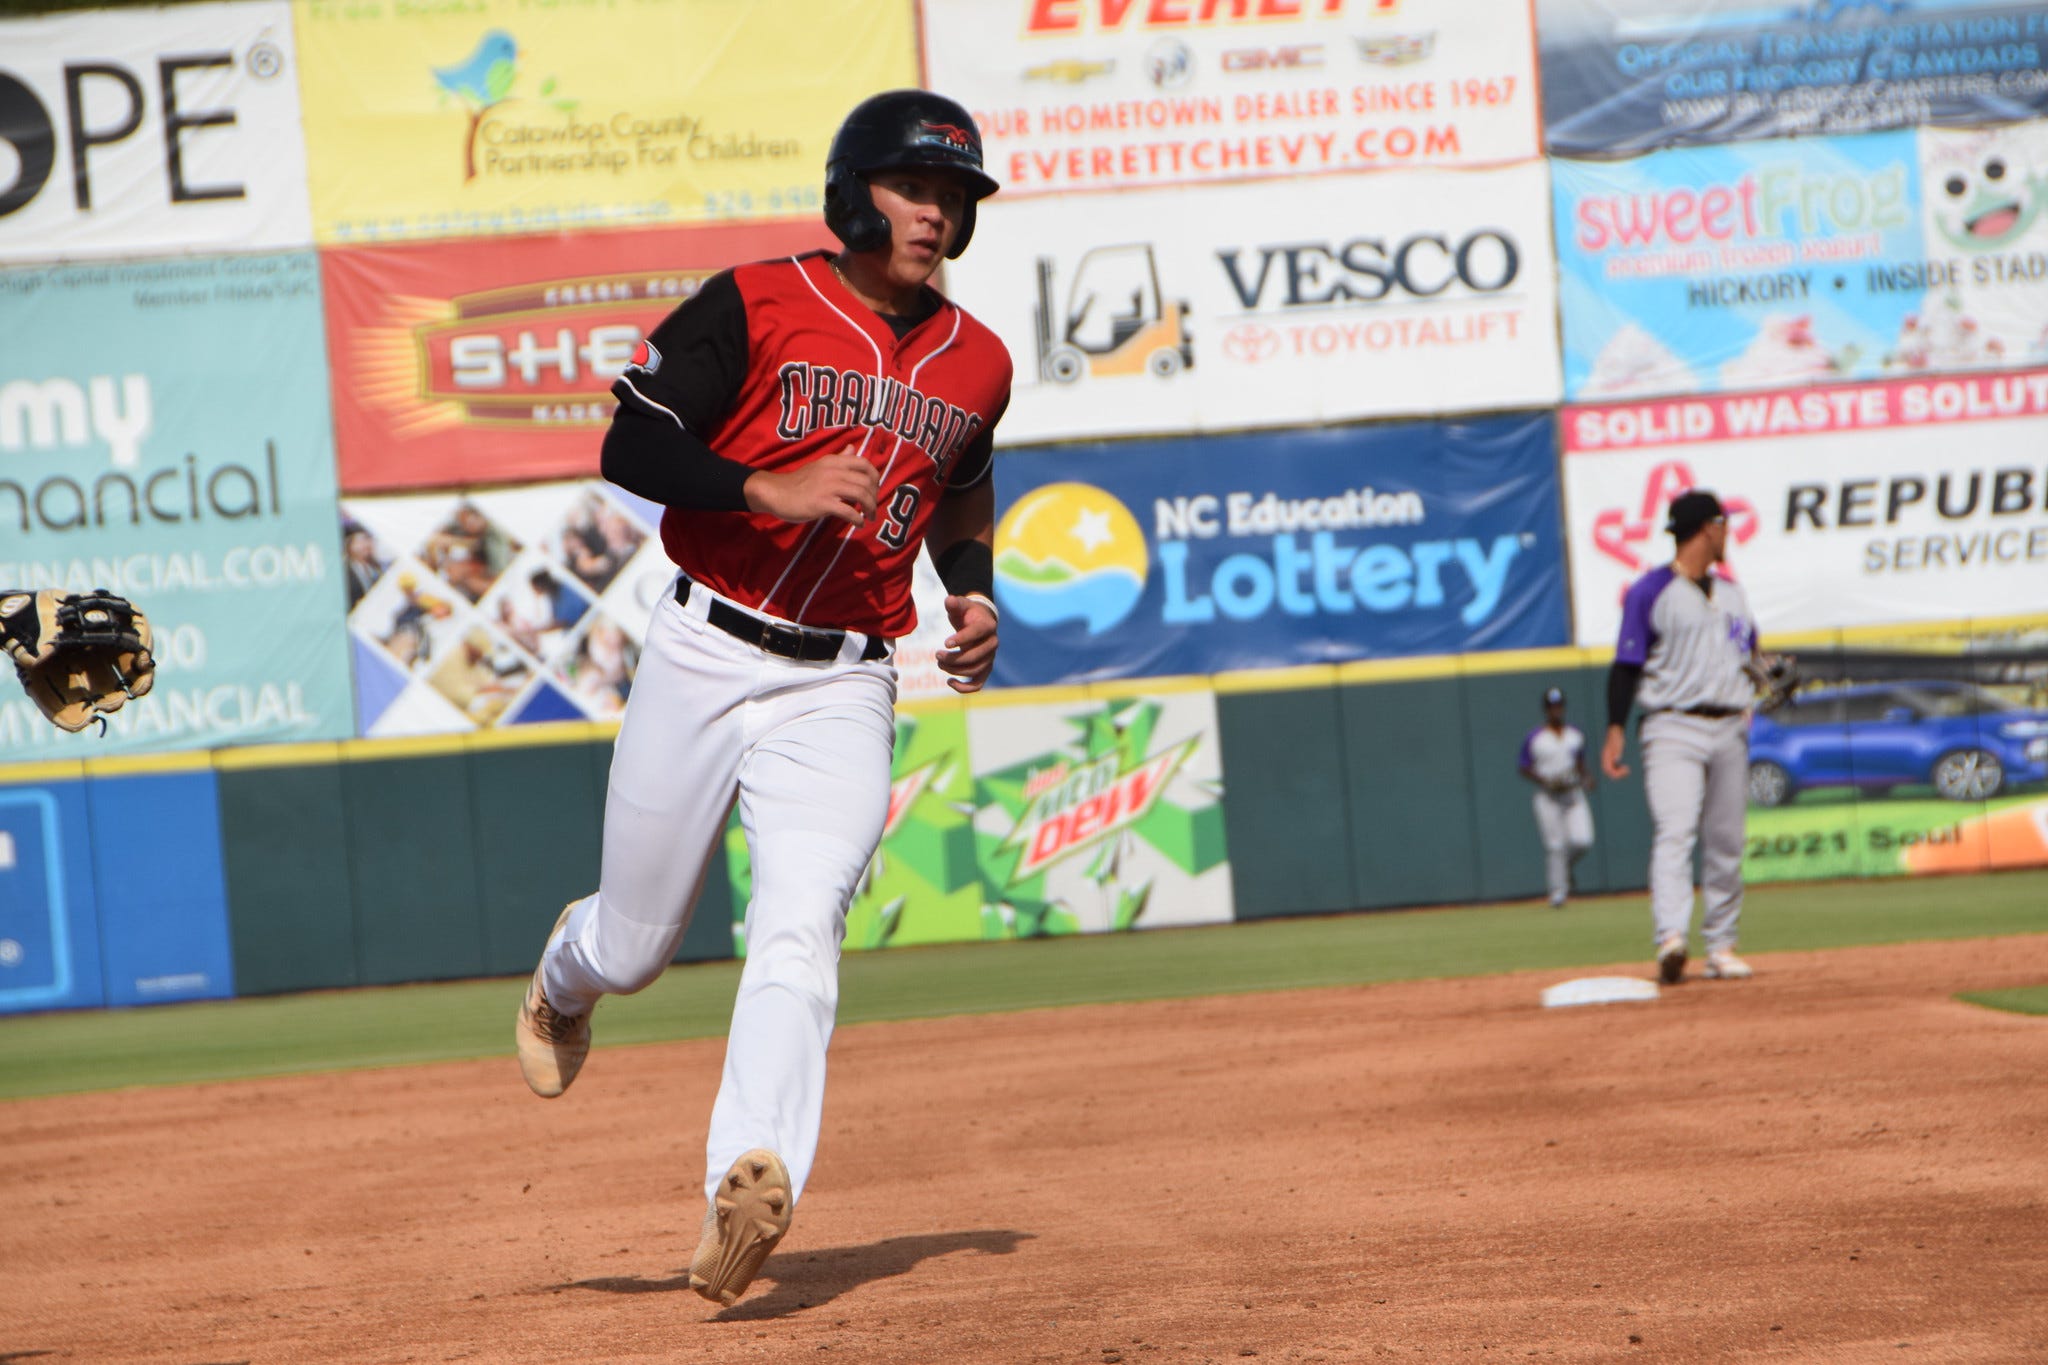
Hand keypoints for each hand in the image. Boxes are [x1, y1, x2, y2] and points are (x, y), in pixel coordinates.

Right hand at [744, 447, 878, 525]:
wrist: (776, 493)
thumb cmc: (799, 482)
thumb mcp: (820, 466)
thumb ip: (839, 459)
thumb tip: (852, 448)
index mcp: (834, 461)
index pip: (864, 463)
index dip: (875, 478)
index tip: (874, 490)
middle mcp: (833, 471)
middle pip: (866, 481)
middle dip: (874, 497)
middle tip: (872, 508)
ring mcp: (828, 486)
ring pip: (861, 494)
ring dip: (870, 508)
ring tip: (869, 517)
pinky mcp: (822, 503)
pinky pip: (848, 511)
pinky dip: (857, 519)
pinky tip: (858, 524)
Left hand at [938, 594, 997, 693]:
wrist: (980, 621)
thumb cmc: (967, 612)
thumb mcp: (960, 605)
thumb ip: (954, 603)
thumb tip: (949, 600)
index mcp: (988, 625)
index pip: (976, 634)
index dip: (961, 639)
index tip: (945, 643)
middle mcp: (993, 643)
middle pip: (975, 656)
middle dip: (953, 658)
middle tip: (937, 655)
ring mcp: (990, 657)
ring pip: (975, 671)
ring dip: (955, 670)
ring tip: (940, 663)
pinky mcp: (985, 668)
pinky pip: (978, 684)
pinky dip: (965, 688)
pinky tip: (949, 682)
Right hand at [1600, 725, 1629, 779]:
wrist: (1615, 731)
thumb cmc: (1616, 736)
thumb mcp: (1617, 743)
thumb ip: (1616, 750)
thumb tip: (1616, 758)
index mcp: (1605, 756)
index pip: (1607, 770)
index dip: (1616, 773)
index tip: (1625, 769)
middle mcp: (1605, 759)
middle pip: (1608, 772)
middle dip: (1617, 774)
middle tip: (1627, 771)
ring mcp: (1608, 759)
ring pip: (1611, 770)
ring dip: (1618, 772)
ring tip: (1626, 769)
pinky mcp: (1611, 758)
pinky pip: (1613, 767)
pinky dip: (1618, 769)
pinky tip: (1624, 767)